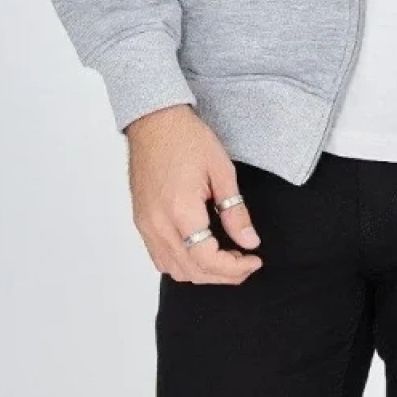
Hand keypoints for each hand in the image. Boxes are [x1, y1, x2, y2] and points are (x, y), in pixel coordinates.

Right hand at [125, 103, 263, 284]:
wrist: (153, 120)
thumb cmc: (187, 137)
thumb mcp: (222, 169)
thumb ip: (235, 211)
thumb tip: (250, 241)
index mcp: (181, 210)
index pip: (208, 259)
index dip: (235, 268)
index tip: (254, 260)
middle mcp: (159, 224)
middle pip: (192, 271)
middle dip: (224, 275)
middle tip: (247, 264)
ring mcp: (146, 225)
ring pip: (174, 270)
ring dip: (203, 273)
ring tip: (227, 260)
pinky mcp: (141, 222)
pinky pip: (160, 258)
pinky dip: (182, 264)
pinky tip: (200, 252)